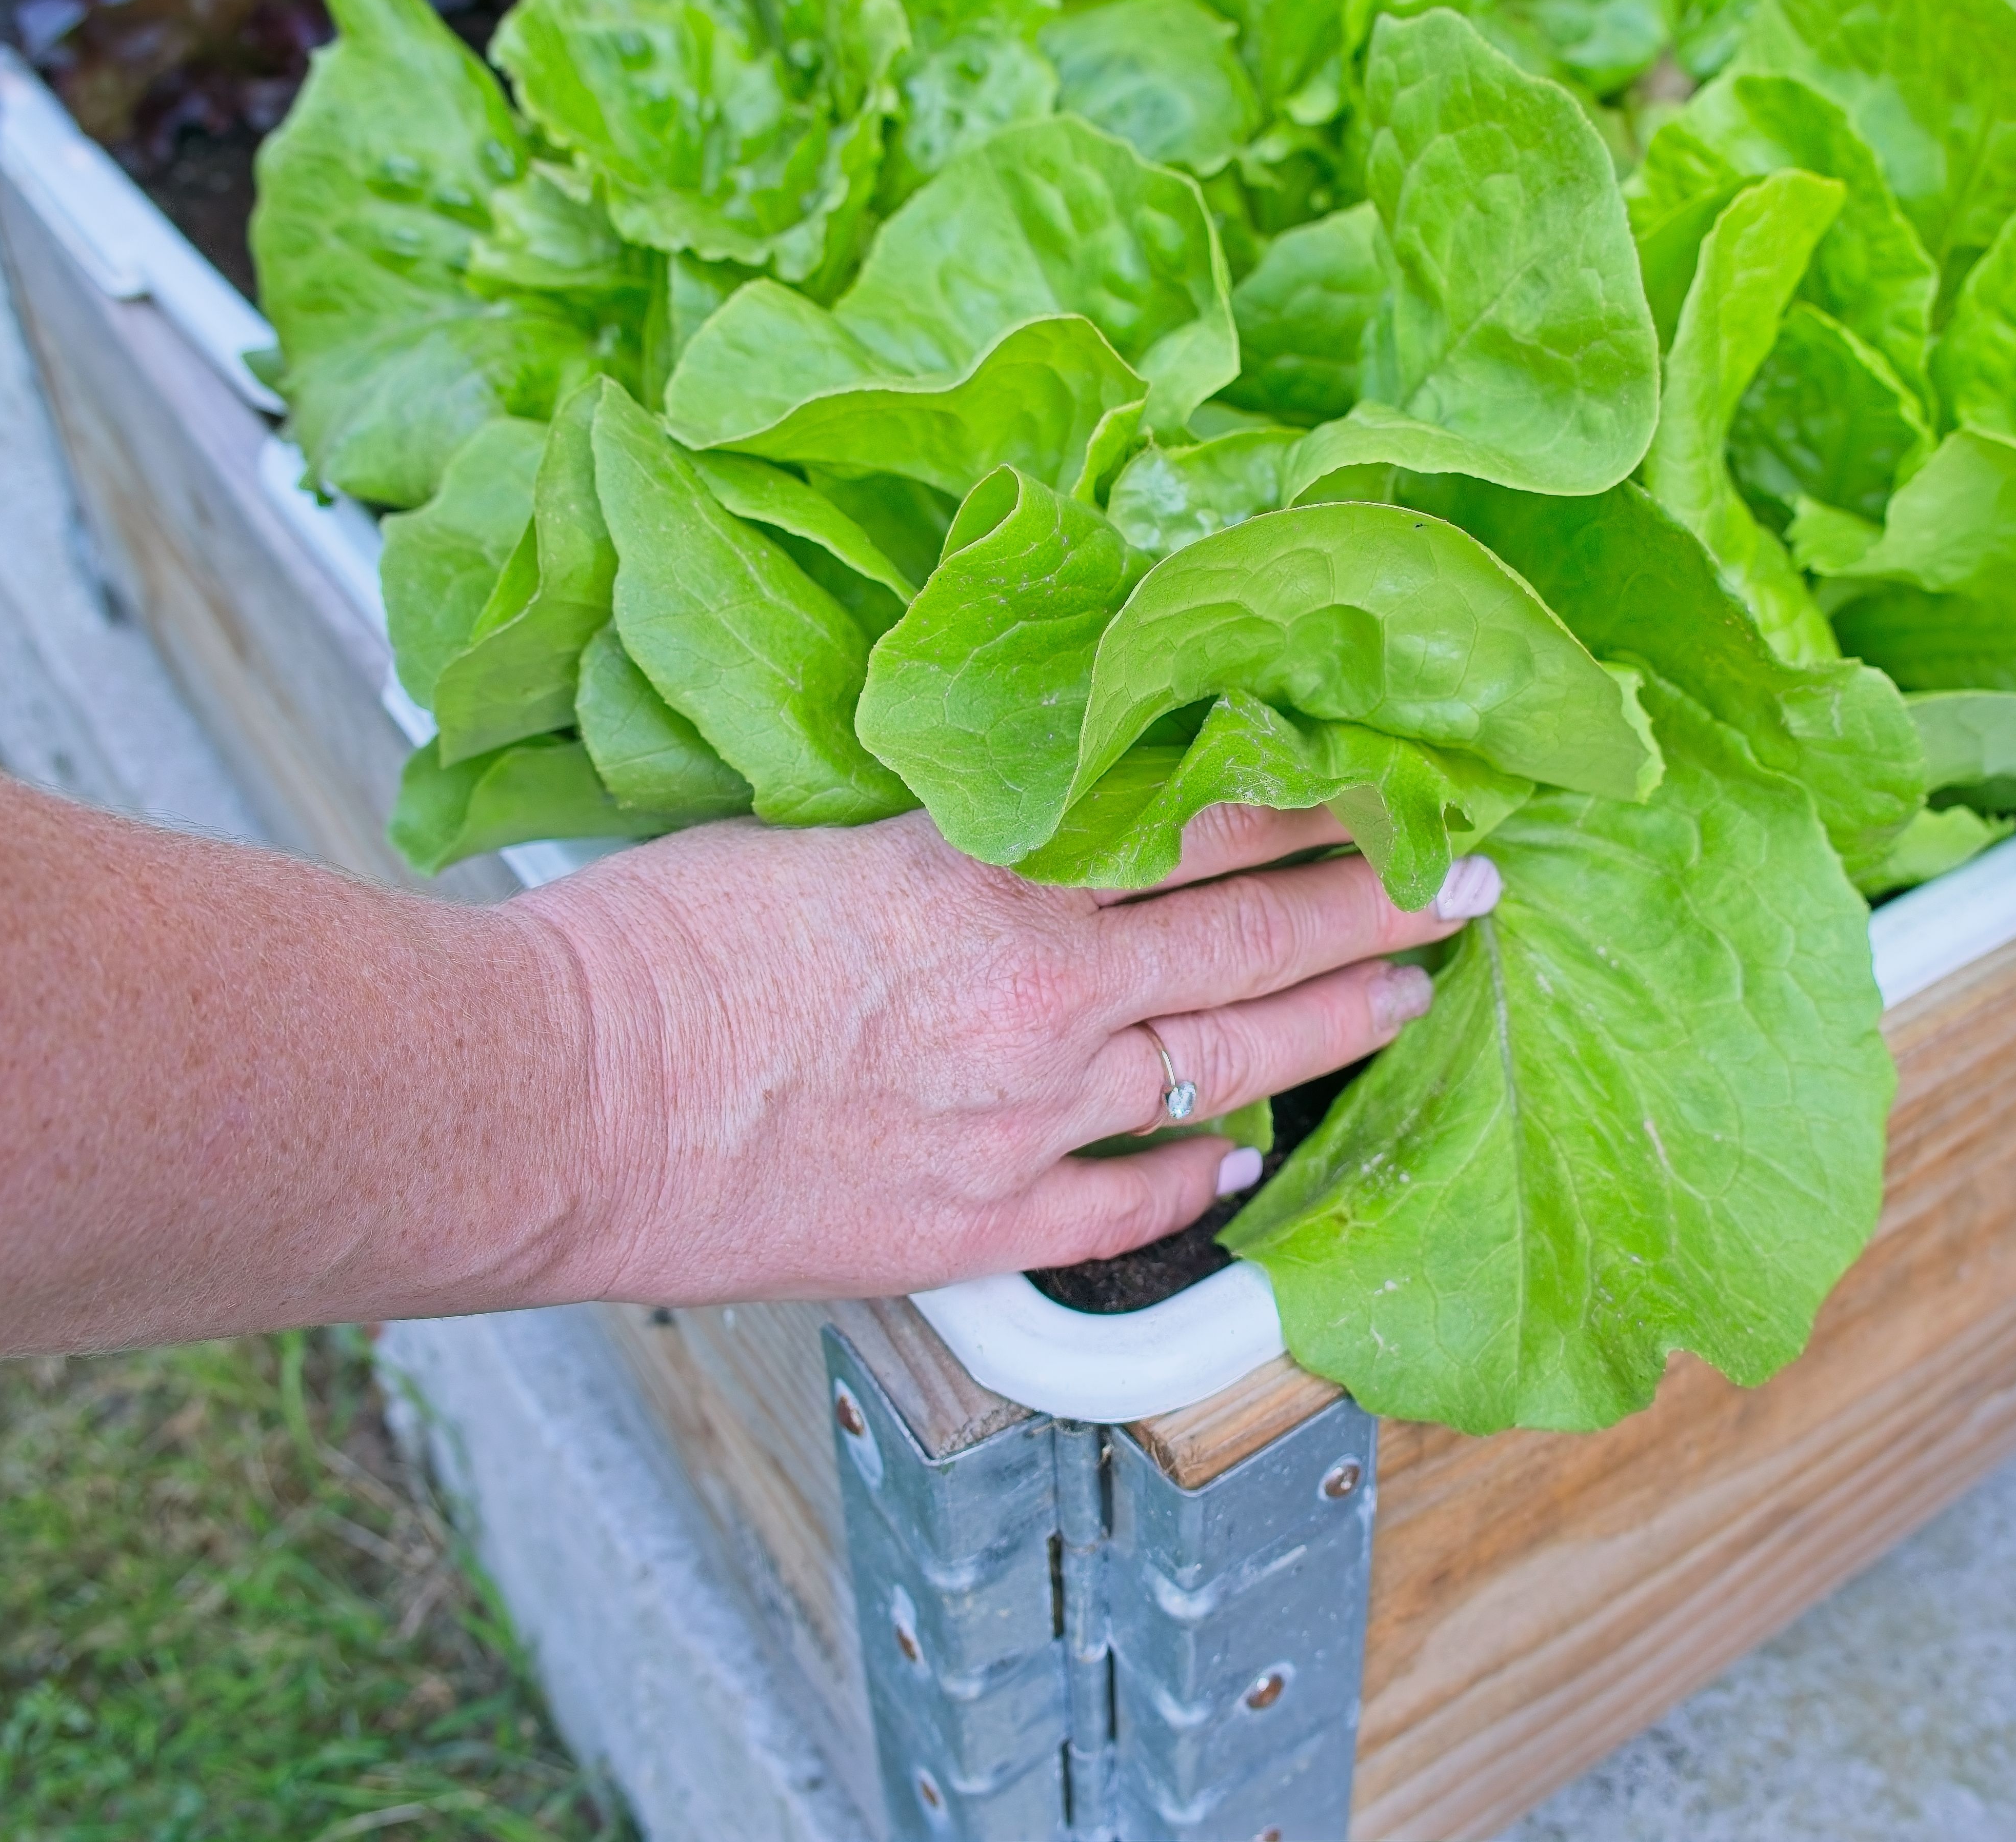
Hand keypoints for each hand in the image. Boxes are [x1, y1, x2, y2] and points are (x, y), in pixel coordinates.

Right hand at [509, 805, 1497, 1304]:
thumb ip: (946, 835)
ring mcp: (1018, 1124)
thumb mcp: (816, 833)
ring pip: (1225, 1066)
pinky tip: (1245, 1157)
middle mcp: (1038, 999)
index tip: (1396, 785)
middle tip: (1465, 887)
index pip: (1207, 826)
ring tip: (1409, 1000)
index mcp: (993, 878)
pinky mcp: (971, 1230)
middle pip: (1255, 946)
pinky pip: (1125, 1204)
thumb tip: (1025, 811)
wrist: (549, 1101)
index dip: (1320, 807)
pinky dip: (1197, 1174)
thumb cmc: (646, 949)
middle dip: (1378, 909)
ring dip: (1332, 1032)